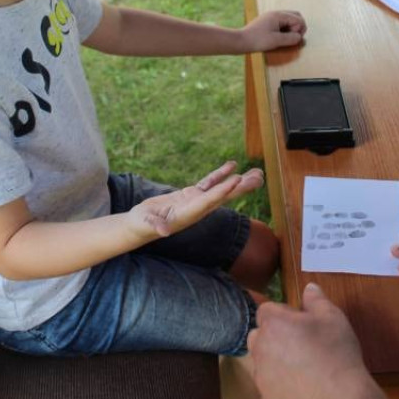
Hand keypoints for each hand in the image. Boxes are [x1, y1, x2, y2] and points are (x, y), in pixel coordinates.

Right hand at [129, 161, 263, 238]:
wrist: (139, 226)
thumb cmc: (141, 224)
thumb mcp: (146, 224)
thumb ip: (155, 226)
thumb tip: (163, 232)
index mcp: (189, 214)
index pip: (209, 201)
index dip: (223, 190)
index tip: (237, 180)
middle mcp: (197, 209)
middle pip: (222, 197)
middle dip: (240, 188)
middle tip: (259, 178)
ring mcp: (196, 202)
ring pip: (220, 189)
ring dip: (237, 181)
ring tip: (255, 173)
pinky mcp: (191, 195)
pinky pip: (209, 183)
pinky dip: (220, 175)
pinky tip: (232, 166)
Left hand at [241, 10, 306, 51]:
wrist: (241, 41)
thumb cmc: (257, 40)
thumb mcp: (276, 41)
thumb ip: (291, 38)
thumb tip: (299, 37)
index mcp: (278, 15)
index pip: (298, 19)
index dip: (299, 30)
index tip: (292, 39)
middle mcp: (275, 13)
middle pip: (295, 16)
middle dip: (298, 27)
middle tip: (294, 37)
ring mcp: (271, 17)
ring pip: (289, 19)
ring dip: (292, 28)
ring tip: (286, 38)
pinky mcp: (268, 22)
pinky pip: (282, 23)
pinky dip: (285, 29)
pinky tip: (280, 37)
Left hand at [248, 283, 371, 398]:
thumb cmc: (336, 353)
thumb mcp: (332, 317)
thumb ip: (316, 299)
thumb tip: (309, 287)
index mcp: (273, 323)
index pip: (266, 310)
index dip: (283, 314)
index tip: (301, 323)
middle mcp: (260, 347)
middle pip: (259, 335)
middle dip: (274, 336)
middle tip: (301, 343)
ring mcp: (261, 375)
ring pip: (262, 361)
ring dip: (275, 359)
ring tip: (303, 366)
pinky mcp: (266, 398)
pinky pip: (269, 385)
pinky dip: (280, 384)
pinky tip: (302, 386)